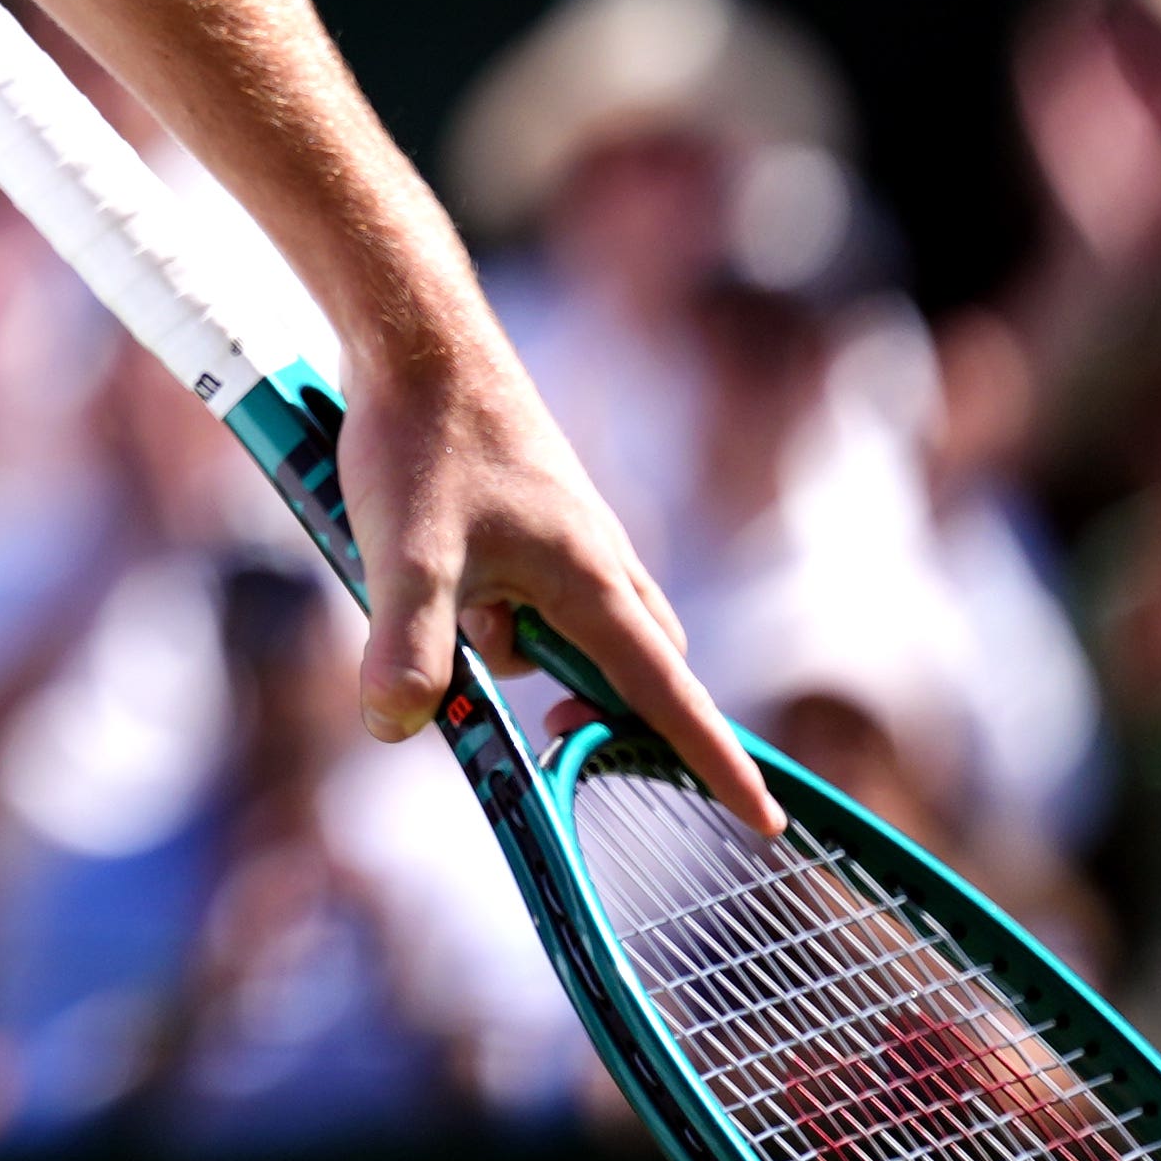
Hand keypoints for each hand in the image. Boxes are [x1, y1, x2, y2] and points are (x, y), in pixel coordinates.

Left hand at [338, 343, 784, 836]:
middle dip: (591, 708)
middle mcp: (598, 560)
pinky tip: (424, 562)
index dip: (716, 764)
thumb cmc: (423, 441)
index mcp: (592, 583)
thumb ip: (406, 648)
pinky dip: (492, 603)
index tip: (765, 821)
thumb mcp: (406, 557)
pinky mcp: (532, 512)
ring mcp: (568, 534)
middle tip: (531, 727)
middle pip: (631, 670)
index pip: (670, 698)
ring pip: (573, 628)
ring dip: (515, 644)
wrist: (416, 338)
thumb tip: (395, 727)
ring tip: (438, 597)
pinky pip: (535, 587)